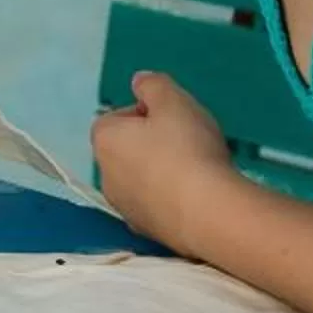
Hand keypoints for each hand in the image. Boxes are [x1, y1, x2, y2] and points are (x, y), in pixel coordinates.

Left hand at [90, 72, 237, 253]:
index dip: (144, 112)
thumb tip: (139, 81)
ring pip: (142, 179)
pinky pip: (157, 204)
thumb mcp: (173, 101)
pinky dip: (171, 197)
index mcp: (105, 141)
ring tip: (198, 169)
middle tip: (188, 140)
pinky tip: (198, 195)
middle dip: (153, 143)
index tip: (172, 116)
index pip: (115, 117)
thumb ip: (153, 84)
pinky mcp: (146, 231)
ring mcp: (124, 208)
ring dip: (163, 171)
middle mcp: (105, 176)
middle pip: (127, 150)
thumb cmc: (187, 148)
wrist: (207, 213)